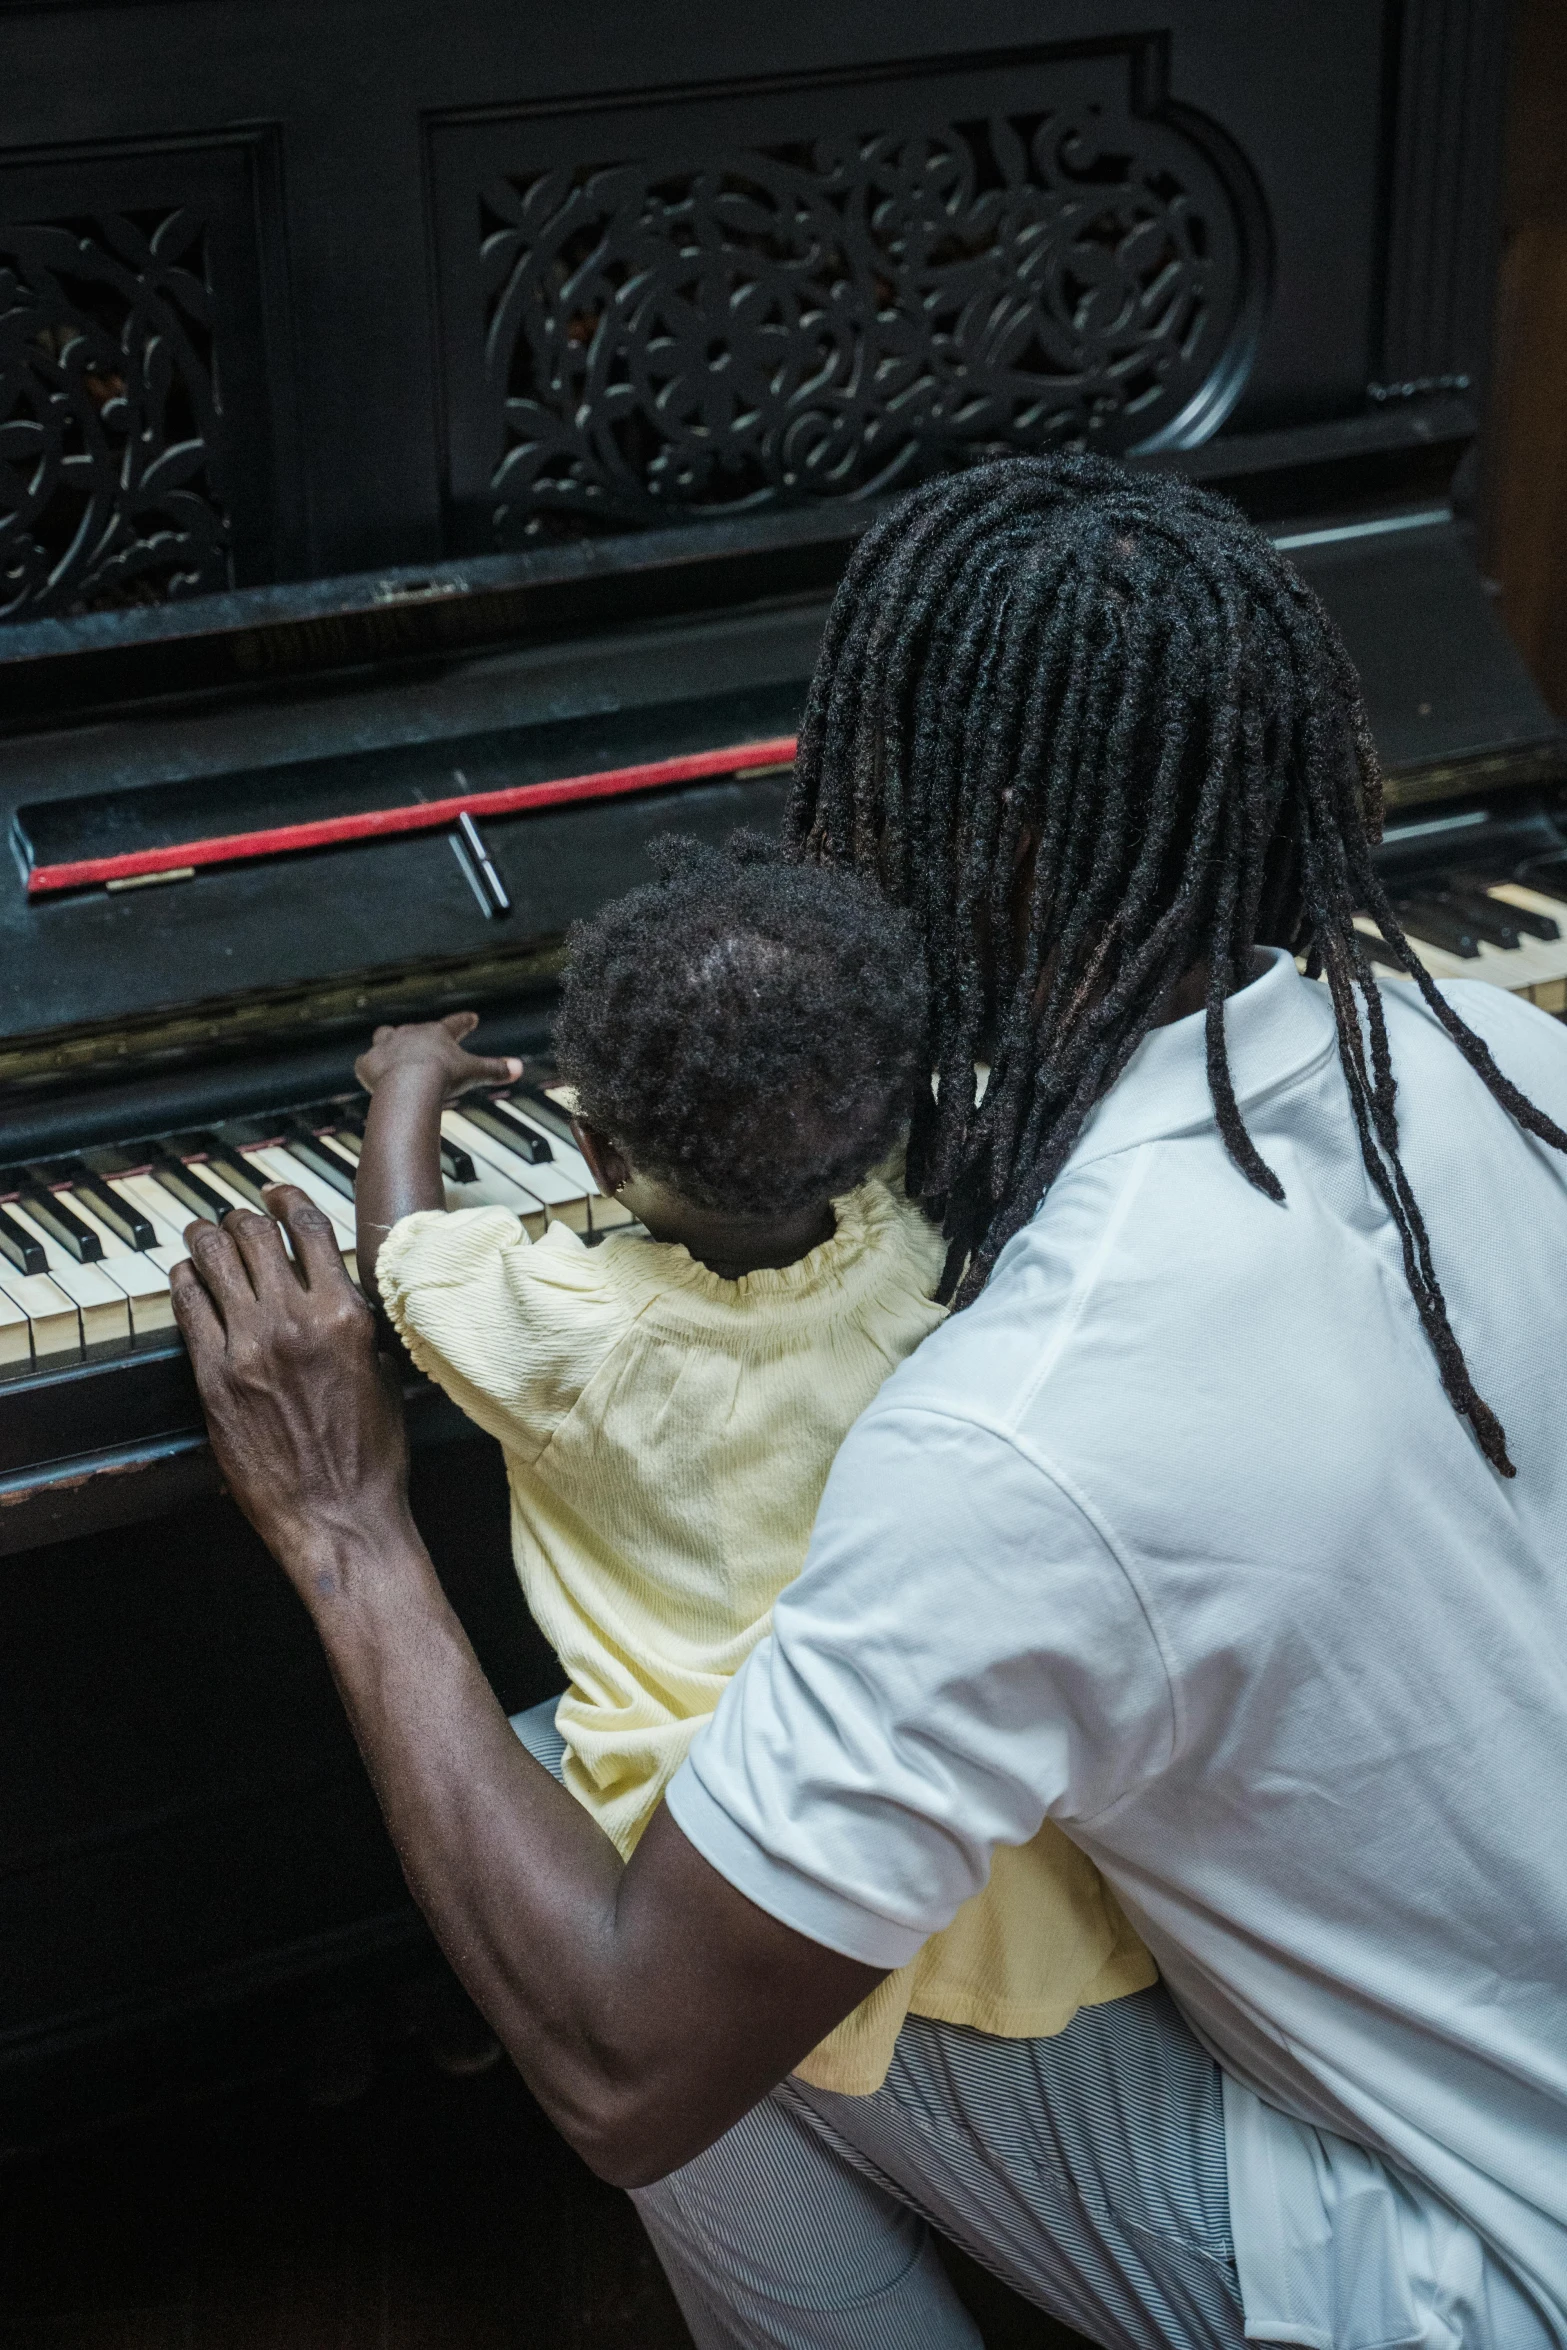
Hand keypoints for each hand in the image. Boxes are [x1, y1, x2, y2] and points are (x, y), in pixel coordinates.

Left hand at [170, 1185, 416, 1612]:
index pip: (309, 1228)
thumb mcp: (385, 1374)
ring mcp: (249, 1348)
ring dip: (205, 1238)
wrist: (339, 1517)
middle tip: (233, 1218)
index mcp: (346, 1315)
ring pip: (214, 1261)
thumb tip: (334, 1290)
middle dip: (240, 1217)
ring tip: (201, 1235)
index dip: (286, 1199)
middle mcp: (296, 1321)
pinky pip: (190, 1308)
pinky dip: (185, 1282)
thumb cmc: (371, 1457)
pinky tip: (186, 1278)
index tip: (274, 1194)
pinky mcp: (213, 1378)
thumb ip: (356, 1323)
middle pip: (254, 1234)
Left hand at [355, 1011, 521, 1103]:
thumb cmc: (443, 1076)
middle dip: (420, 1035)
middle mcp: (410, 1034)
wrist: (409, 1085)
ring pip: (384, 1036)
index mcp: (438, 1034)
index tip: (471, 1018)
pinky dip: (367, 1069)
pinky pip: (364, 1063)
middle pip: (415, 1029)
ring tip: (390, 1052)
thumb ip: (496, 1069)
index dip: (464, 1022)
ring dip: (388, 1044)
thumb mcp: (474, 1072)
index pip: (454, 1024)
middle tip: (424, 1042)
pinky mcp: (367, 1063)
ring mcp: (387, 1047)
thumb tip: (520, 1068)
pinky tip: (369, 1074)